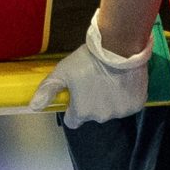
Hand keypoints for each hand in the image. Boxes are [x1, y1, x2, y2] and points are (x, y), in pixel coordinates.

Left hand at [29, 16, 148, 127]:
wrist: (119, 48)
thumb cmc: (87, 61)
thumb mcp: (62, 72)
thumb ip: (47, 91)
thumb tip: (33, 107)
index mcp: (82, 112)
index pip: (73, 121)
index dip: (73, 109)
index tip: (77, 97)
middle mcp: (101, 117)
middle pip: (93, 115)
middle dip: (92, 103)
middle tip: (94, 83)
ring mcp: (120, 112)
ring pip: (112, 110)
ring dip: (110, 100)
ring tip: (109, 81)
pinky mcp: (136, 105)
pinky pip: (128, 105)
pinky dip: (125, 97)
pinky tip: (122, 82)